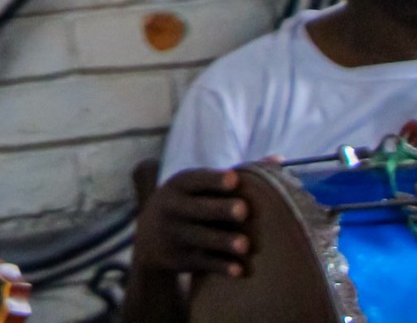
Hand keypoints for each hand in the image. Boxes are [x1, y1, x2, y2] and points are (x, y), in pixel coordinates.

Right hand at [130, 168, 250, 278]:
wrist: (150, 238)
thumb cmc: (190, 204)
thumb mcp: (197, 187)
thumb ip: (233, 175)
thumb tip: (279, 160)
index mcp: (179, 185)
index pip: (195, 180)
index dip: (214, 180)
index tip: (234, 180)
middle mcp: (172, 207)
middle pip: (198, 208)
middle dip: (219, 209)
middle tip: (242, 210)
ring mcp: (174, 234)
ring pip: (200, 237)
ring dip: (222, 241)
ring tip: (244, 245)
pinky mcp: (179, 258)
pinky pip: (202, 263)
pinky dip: (220, 267)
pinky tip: (238, 270)